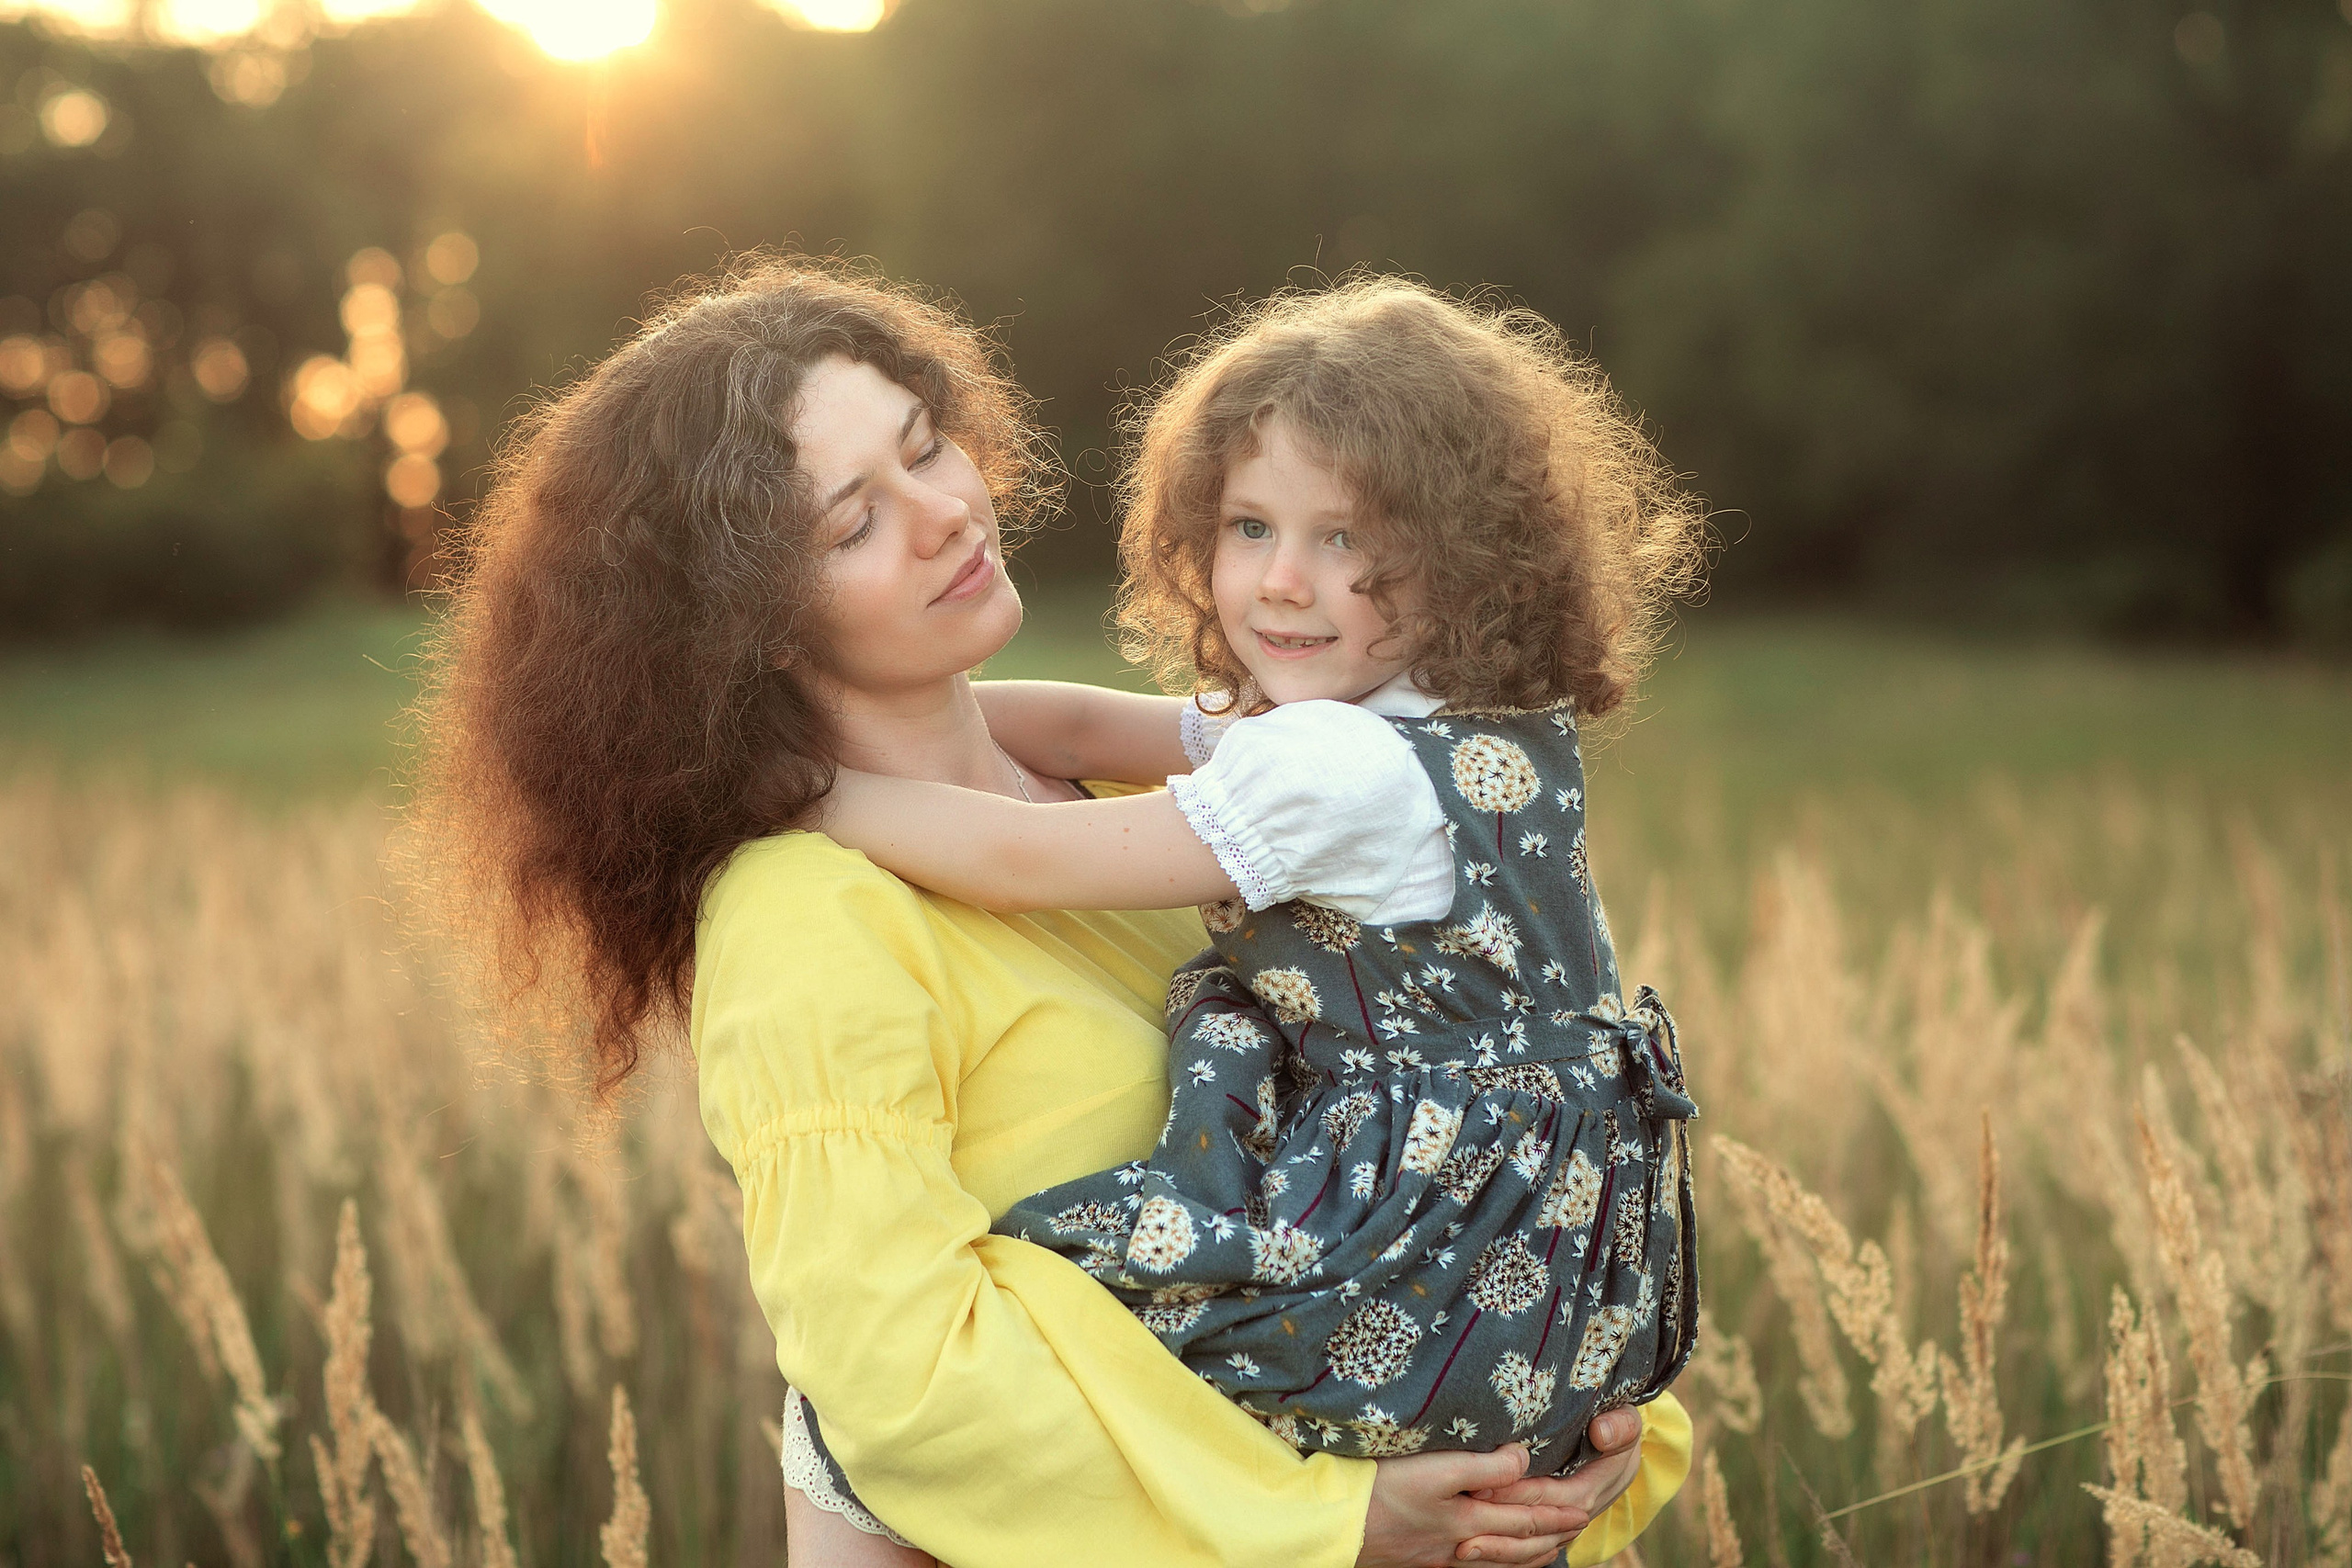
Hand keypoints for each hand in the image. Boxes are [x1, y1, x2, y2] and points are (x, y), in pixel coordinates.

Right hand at [1358, 1445, 1582, 1567]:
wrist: (1336, 1525)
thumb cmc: (1382, 1490)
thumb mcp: (1436, 1469)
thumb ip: (1485, 1465)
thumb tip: (1526, 1459)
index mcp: (1469, 1521)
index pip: (1526, 1520)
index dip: (1557, 1515)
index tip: (1584, 1509)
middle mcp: (1460, 1545)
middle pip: (1518, 1547)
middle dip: (1550, 1538)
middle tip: (1576, 1530)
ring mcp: (1440, 1556)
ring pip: (1498, 1561)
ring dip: (1528, 1554)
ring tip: (1547, 1549)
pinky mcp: (1420, 1558)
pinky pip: (1475, 1565)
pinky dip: (1497, 1562)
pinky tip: (1489, 1557)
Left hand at [1455, 1408, 1645, 1565]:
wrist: (1623, 1454)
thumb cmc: (1618, 1432)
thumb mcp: (1625, 1423)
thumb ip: (1618, 1426)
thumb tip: (1601, 1433)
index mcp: (1586, 1491)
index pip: (1546, 1495)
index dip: (1514, 1492)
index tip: (1480, 1485)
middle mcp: (1571, 1516)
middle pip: (1529, 1525)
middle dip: (1494, 1524)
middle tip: (1457, 1517)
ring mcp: (1559, 1526)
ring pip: (1525, 1547)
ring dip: (1494, 1548)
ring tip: (1459, 1547)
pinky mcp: (1548, 1528)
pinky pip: (1524, 1549)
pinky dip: (1500, 1555)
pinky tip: (1471, 1554)